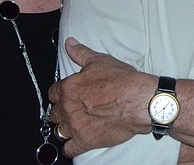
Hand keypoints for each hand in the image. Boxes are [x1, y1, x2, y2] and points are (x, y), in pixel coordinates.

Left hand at [49, 37, 155, 156]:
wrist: (140, 101)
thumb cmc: (123, 81)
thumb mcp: (100, 61)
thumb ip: (81, 53)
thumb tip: (69, 44)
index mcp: (69, 87)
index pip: (53, 93)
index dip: (60, 94)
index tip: (66, 96)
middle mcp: (69, 107)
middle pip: (54, 113)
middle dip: (62, 111)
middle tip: (73, 110)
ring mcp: (76, 126)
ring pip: (59, 130)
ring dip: (65, 128)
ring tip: (75, 125)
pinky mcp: (86, 141)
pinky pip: (69, 149)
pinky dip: (71, 146)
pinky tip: (77, 142)